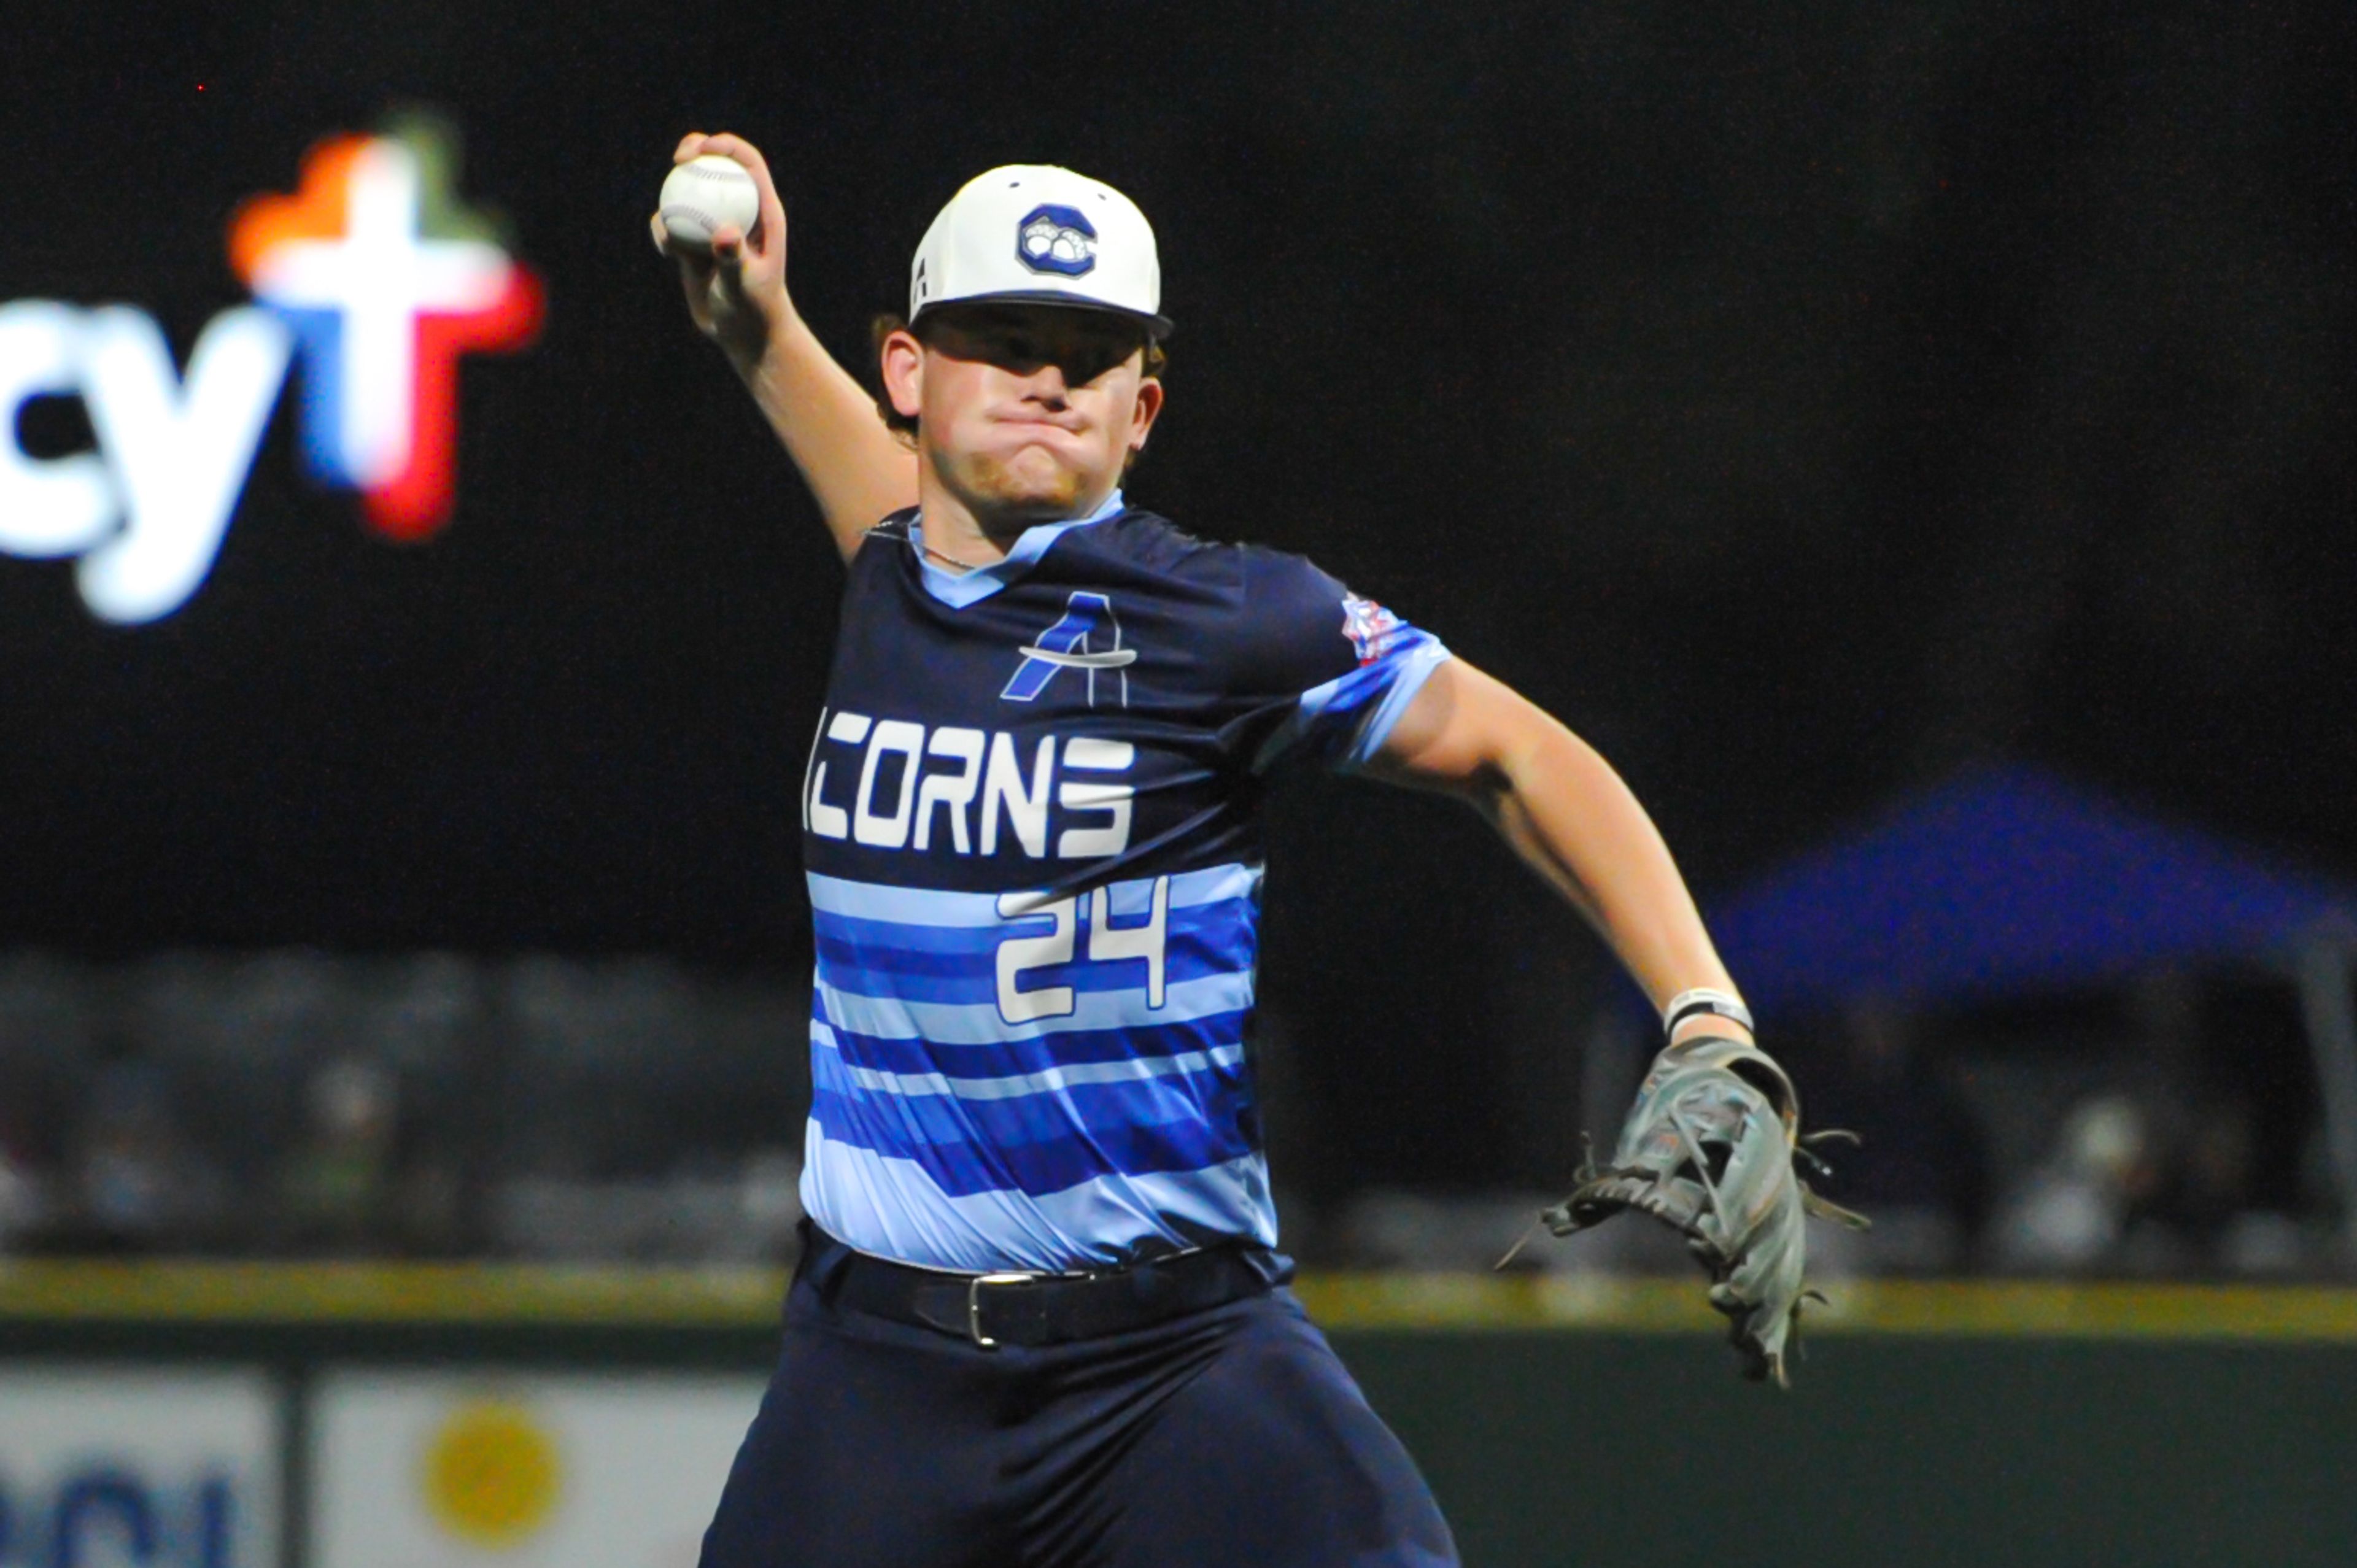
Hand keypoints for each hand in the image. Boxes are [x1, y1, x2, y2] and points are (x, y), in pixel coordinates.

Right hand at [651, 132, 792, 369]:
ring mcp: (713, 224)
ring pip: (687, 192)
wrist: (743, 334)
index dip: (726, 145)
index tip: (704, 148)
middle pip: (715, 165)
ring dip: (672, 199)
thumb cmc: (754, 311)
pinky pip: (670, 223)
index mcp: (763, 210)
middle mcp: (738, 211)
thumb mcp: (744, 286)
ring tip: (673, 235)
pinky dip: (663, 231)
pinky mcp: (693, 241)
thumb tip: (722, 232)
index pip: (747, 163)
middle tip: (680, 159)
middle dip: (695, 149)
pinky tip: (667, 251)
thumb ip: (733, 258)